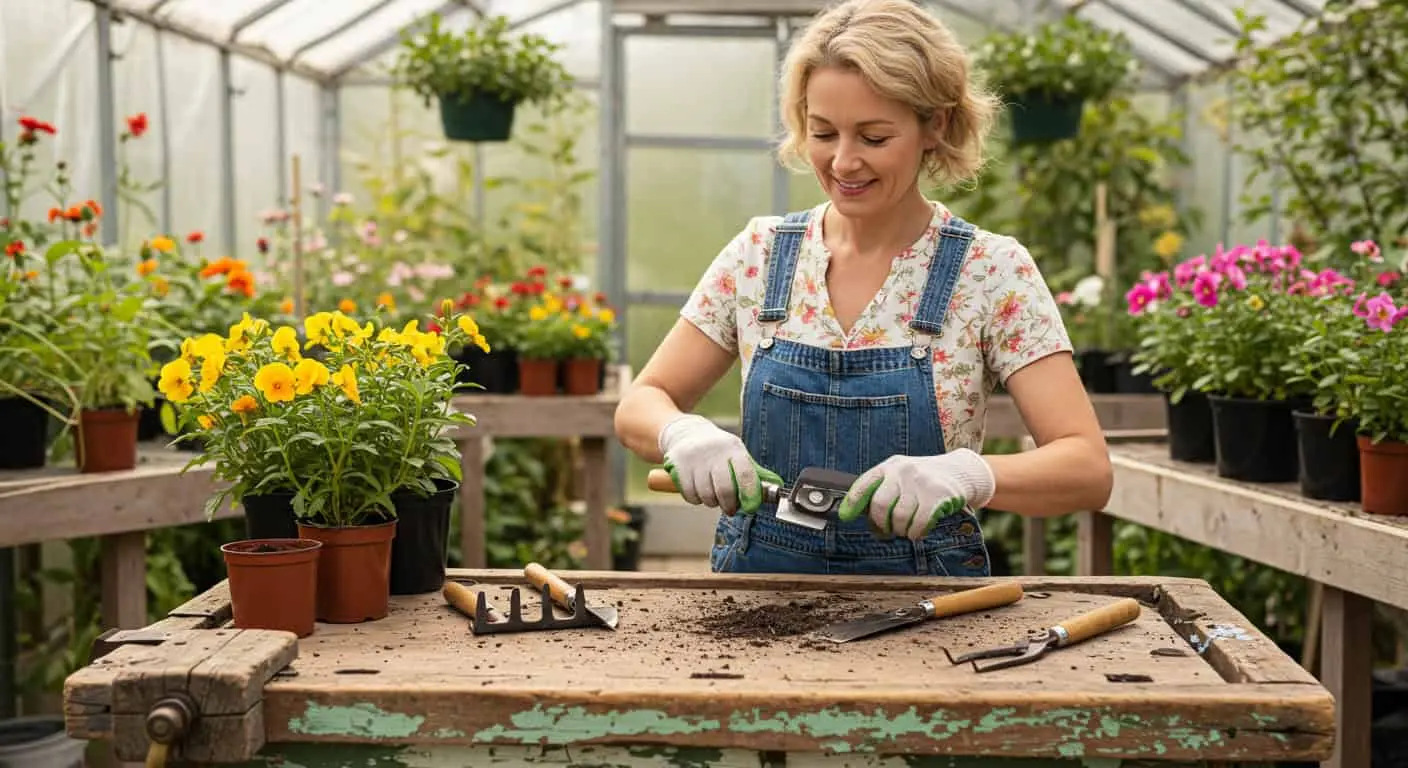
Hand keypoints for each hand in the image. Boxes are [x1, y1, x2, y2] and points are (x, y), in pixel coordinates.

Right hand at [658, 414, 781, 515]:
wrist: (686, 432)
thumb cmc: (718, 449)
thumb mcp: (736, 453)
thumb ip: (751, 473)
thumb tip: (771, 492)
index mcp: (733, 449)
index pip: (746, 475)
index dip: (750, 496)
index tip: (750, 508)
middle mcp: (714, 452)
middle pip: (724, 490)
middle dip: (729, 505)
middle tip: (730, 509)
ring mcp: (695, 459)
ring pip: (706, 496)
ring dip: (711, 502)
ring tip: (712, 494)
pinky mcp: (679, 466)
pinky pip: (690, 495)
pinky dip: (696, 499)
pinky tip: (699, 490)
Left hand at [836, 449, 995, 540]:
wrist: (959, 471)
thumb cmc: (923, 480)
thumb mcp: (900, 477)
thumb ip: (882, 492)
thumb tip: (862, 519)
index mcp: (889, 467)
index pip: (863, 484)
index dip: (852, 503)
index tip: (845, 517)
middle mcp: (903, 471)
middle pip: (880, 505)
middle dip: (881, 524)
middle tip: (887, 529)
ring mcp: (921, 482)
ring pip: (899, 518)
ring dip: (901, 530)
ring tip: (906, 528)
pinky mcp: (938, 495)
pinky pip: (919, 523)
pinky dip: (915, 533)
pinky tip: (918, 530)